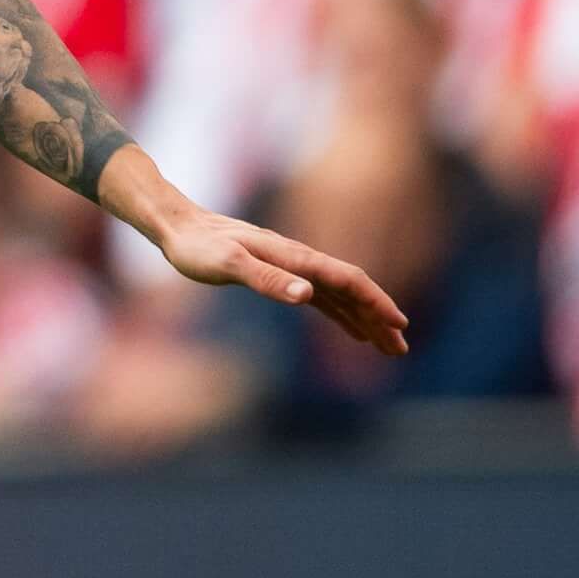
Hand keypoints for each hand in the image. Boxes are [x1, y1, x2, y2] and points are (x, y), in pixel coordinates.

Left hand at [144, 203, 412, 356]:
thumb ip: (267, 279)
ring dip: (366, 320)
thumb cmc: (198, 247)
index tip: (398, 325)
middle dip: (379, 318)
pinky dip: (342, 316)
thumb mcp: (228, 264)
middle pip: (352, 291)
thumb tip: (308, 295)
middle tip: (400, 350)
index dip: (374, 302)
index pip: (347, 280)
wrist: (178, 227)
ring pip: (341, 296)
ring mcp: (293, 268)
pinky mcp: (281, 275)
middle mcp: (301, 261)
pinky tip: (353, 332)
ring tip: (388, 346)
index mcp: (295, 258)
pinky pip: (323, 298)